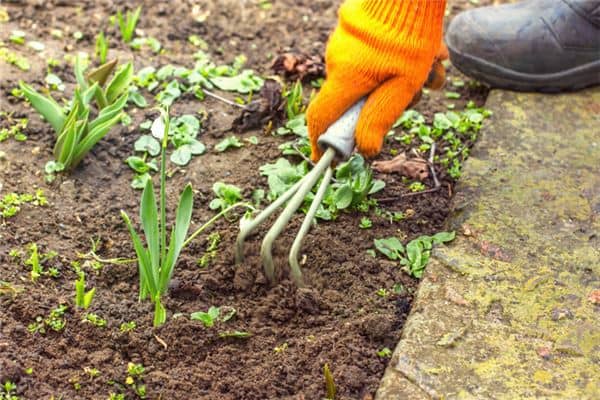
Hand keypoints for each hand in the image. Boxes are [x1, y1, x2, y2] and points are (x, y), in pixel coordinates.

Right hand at [307, 0, 446, 160]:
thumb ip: (380, 118)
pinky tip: (427, 53)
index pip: (321, 117)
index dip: (319, 141)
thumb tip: (366, 150)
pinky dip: (397, 62)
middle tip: (418, 94)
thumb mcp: (403, 85)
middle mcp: (338, 60)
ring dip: (402, 80)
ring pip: (370, 77)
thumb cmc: (410, 36)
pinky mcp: (355, 30)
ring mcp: (344, 43)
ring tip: (433, 67)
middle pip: (355, 99)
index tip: (322, 157)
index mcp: (345, 78)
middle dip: (386, 103)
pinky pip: (373, 58)